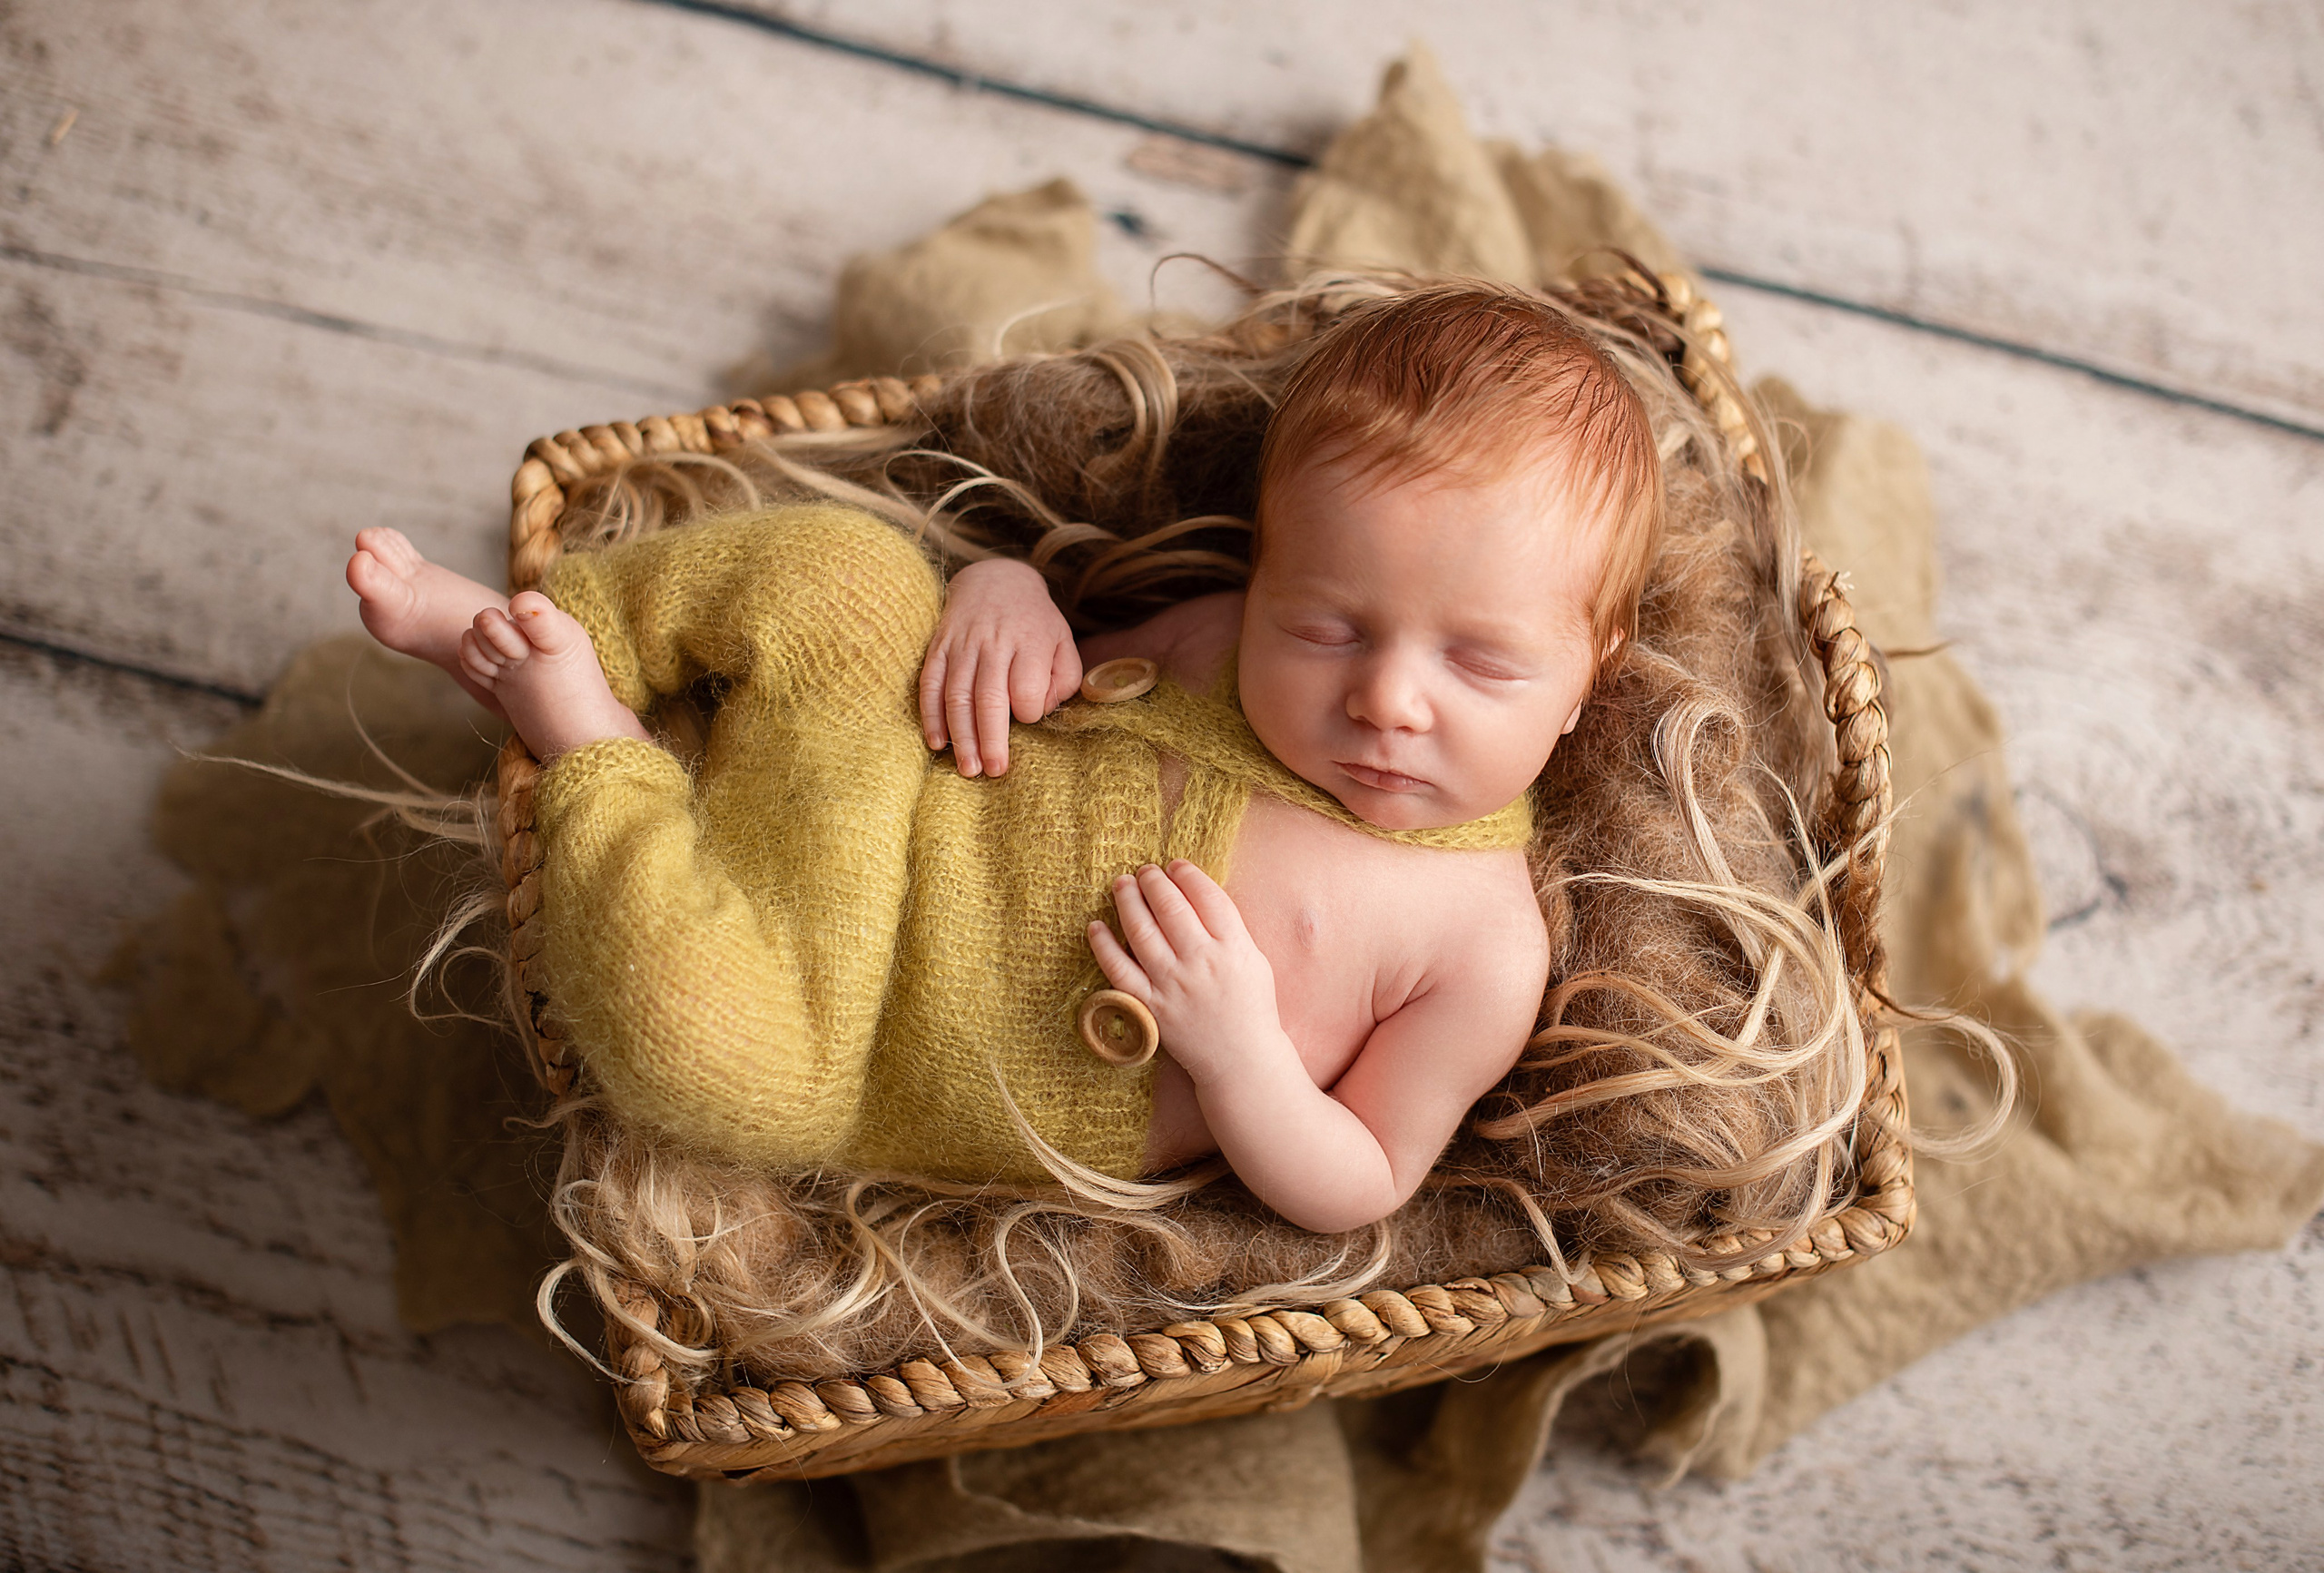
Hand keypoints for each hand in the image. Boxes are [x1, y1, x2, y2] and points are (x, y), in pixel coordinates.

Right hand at [920, 558, 1081, 776]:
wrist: (995, 580)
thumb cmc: (1035, 622)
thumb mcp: (1064, 641)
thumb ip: (1066, 678)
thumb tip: (1043, 709)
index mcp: (1031, 641)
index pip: (1027, 688)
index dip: (1029, 711)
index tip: (1028, 718)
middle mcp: (995, 643)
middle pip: (989, 697)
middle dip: (990, 739)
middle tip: (993, 771)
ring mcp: (963, 645)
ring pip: (957, 695)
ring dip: (961, 735)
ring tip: (968, 768)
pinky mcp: (939, 647)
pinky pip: (930, 684)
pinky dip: (931, 715)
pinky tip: (936, 742)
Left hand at [1087, 861, 1284, 1080]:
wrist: (1241, 1059)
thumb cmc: (1251, 1006)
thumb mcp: (1253, 960)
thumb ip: (1229, 928)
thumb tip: (1195, 893)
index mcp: (1233, 947)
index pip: (1207, 897)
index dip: (1188, 874)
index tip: (1176, 865)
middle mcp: (1201, 962)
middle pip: (1171, 907)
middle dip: (1154, 881)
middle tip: (1145, 871)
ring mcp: (1173, 984)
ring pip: (1141, 931)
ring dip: (1128, 901)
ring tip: (1122, 884)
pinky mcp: (1151, 1006)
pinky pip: (1119, 971)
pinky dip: (1104, 946)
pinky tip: (1095, 926)